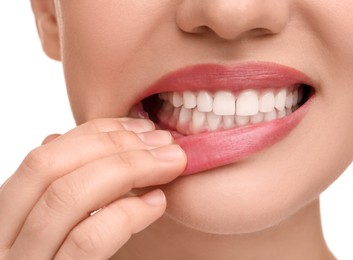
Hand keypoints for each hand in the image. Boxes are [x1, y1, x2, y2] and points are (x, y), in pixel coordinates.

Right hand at [0, 118, 185, 258]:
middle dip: (115, 145)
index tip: (141, 127)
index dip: (97, 133)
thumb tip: (55, 138)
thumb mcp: (55, 225)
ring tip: (170, 164)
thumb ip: (55, 189)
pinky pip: (87, 241)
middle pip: (52, 167)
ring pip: (67, 197)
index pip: (45, 156)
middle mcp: (4, 240)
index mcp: (8, 218)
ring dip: (128, 169)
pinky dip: (126, 213)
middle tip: (164, 142)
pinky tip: (156, 203)